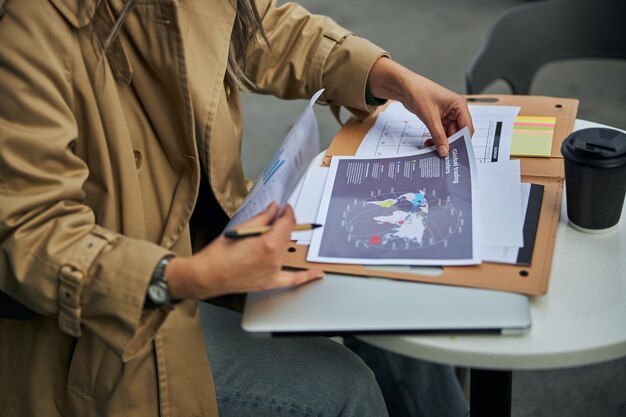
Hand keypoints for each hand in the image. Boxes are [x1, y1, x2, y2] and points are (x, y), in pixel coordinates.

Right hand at [166, 202, 323, 299]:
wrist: (207, 276)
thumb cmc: (218, 254)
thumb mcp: (240, 229)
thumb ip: (262, 218)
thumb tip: (274, 208)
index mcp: (268, 243)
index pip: (287, 223)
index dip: (288, 212)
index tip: (285, 208)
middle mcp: (275, 259)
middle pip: (288, 236)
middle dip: (283, 225)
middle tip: (275, 218)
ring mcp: (274, 272)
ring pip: (287, 251)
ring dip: (284, 241)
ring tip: (277, 234)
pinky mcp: (270, 282)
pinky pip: (293, 280)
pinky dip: (307, 277)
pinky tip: (318, 274)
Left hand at [367, 57, 473, 156]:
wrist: (405, 87)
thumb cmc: (419, 93)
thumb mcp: (430, 117)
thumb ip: (438, 136)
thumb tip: (444, 150)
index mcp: (459, 105)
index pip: (467, 127)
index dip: (463, 141)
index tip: (457, 153)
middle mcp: (456, 110)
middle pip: (458, 132)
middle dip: (450, 143)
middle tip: (443, 155)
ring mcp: (448, 114)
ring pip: (449, 134)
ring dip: (441, 142)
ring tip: (433, 149)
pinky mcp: (439, 118)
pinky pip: (441, 132)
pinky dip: (436, 138)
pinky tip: (429, 143)